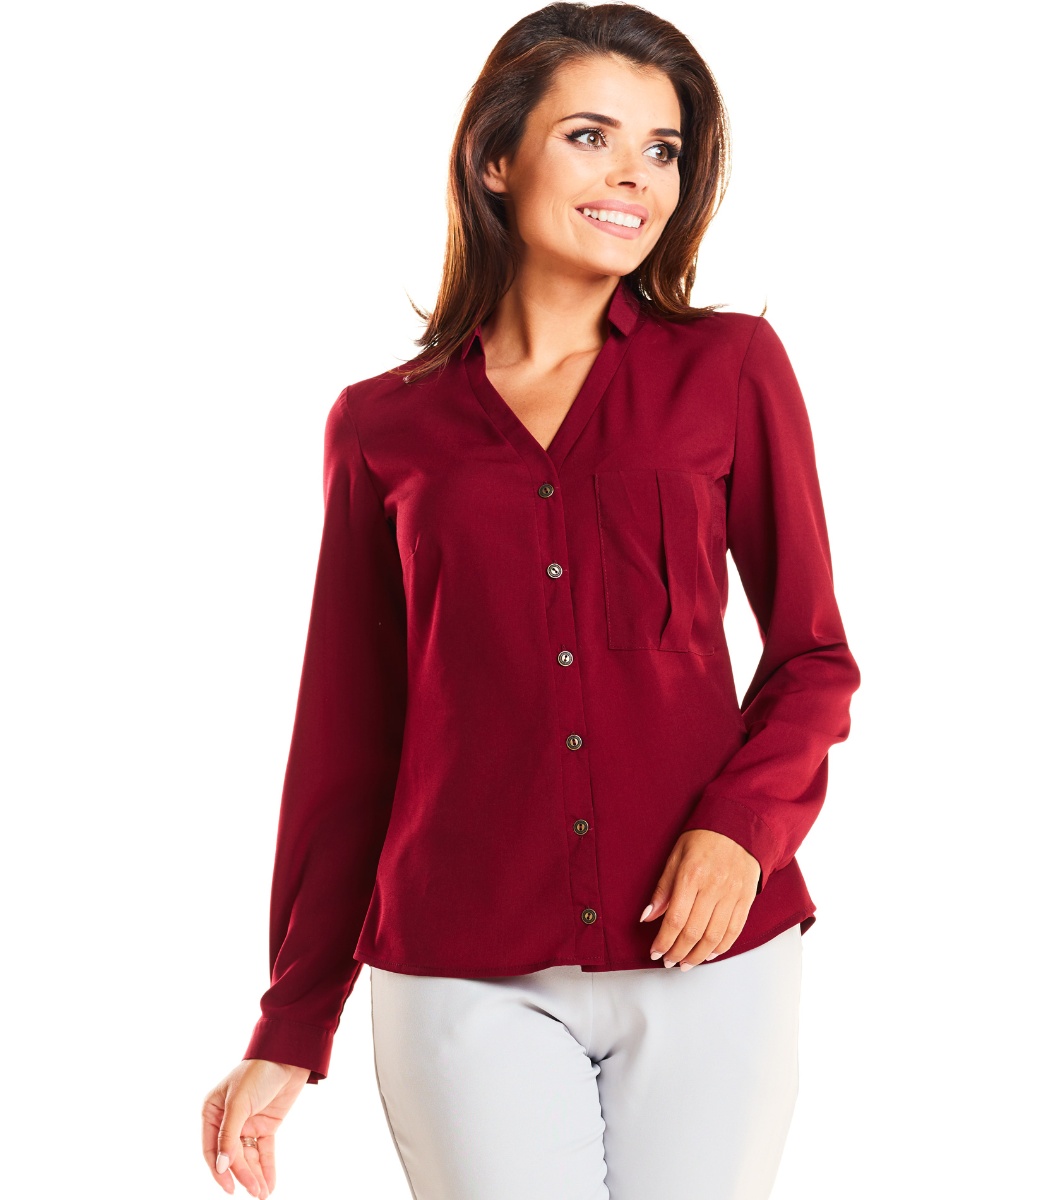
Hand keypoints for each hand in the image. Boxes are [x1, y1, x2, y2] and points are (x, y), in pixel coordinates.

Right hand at [201, 1059, 311, 1197]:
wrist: (289, 1056)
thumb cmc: (258, 1072)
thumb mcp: (239, 1102)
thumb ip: (228, 1135)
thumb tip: (222, 1166)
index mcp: (212, 1111)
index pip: (212, 1148)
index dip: (219, 1170)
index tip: (230, 1188)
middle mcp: (227, 1120)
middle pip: (232, 1156)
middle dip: (243, 1175)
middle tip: (255, 1192)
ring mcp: (247, 1124)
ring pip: (248, 1157)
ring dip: (255, 1175)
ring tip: (262, 1194)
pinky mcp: (265, 1126)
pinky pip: (264, 1151)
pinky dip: (267, 1168)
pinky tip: (269, 1184)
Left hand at [640, 829, 760, 968]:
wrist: (739, 825)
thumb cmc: (704, 838)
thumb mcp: (676, 855)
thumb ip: (663, 888)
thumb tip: (648, 916)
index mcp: (692, 875)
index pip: (675, 919)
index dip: (663, 941)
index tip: (655, 952)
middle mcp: (713, 888)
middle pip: (693, 932)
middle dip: (677, 952)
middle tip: (668, 961)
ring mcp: (732, 895)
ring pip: (714, 937)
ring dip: (698, 956)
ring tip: (685, 963)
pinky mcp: (746, 899)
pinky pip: (734, 931)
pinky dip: (721, 947)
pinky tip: (709, 954)